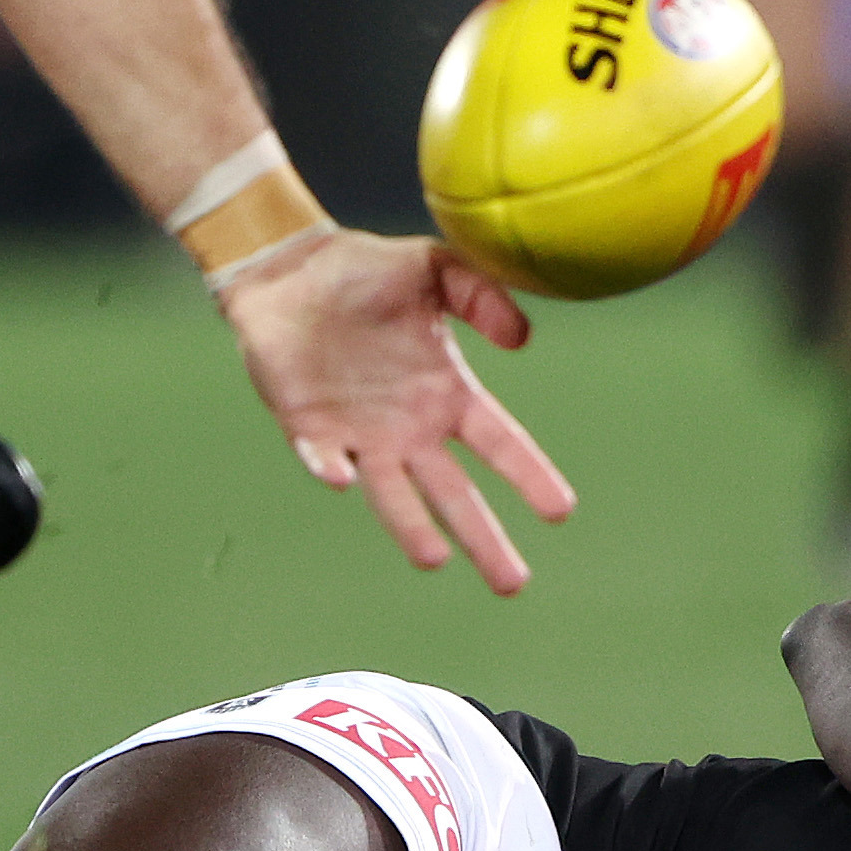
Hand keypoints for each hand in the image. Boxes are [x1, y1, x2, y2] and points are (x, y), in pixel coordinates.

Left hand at [216, 230, 577, 593]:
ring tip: (435, 561)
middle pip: (454, 494)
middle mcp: (409, 428)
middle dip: (483, 538)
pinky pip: (322, 457)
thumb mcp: (433, 267)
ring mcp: (359, 435)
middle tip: (512, 583)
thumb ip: (480, 294)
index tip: (561, 511)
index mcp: (446, 394)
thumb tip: (522, 340)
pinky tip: (344, 478)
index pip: (498, 443)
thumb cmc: (363, 270)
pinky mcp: (308, 428)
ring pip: (392, 494)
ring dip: (412, 527)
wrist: (289, 269)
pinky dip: (330, 468)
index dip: (529, 475)